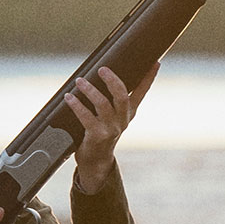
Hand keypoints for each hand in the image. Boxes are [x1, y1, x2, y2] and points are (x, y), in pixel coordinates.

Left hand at [70, 63, 147, 193]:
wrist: (95, 160)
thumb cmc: (101, 133)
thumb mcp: (111, 117)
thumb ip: (111, 100)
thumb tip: (102, 74)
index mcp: (128, 113)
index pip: (141, 92)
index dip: (149, 78)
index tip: (155, 62)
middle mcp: (122, 120)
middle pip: (122, 96)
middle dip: (112, 81)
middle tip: (102, 69)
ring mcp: (111, 129)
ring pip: (102, 104)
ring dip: (89, 91)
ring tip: (79, 81)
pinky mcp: (97, 136)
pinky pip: (86, 117)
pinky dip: (76, 105)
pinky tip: (69, 97)